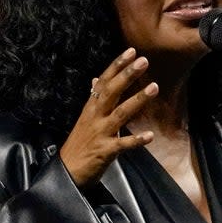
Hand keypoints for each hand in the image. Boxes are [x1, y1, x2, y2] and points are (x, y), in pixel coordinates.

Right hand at [59, 48, 157, 186]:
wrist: (67, 171)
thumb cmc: (79, 143)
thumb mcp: (85, 118)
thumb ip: (93, 98)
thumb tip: (96, 79)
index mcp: (91, 108)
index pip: (103, 81)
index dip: (116, 66)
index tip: (131, 51)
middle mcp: (95, 117)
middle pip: (111, 92)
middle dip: (127, 76)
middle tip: (143, 61)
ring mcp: (100, 133)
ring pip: (120, 114)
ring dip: (137, 100)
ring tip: (154, 87)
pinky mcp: (105, 151)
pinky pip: (122, 144)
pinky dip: (136, 140)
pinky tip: (150, 136)